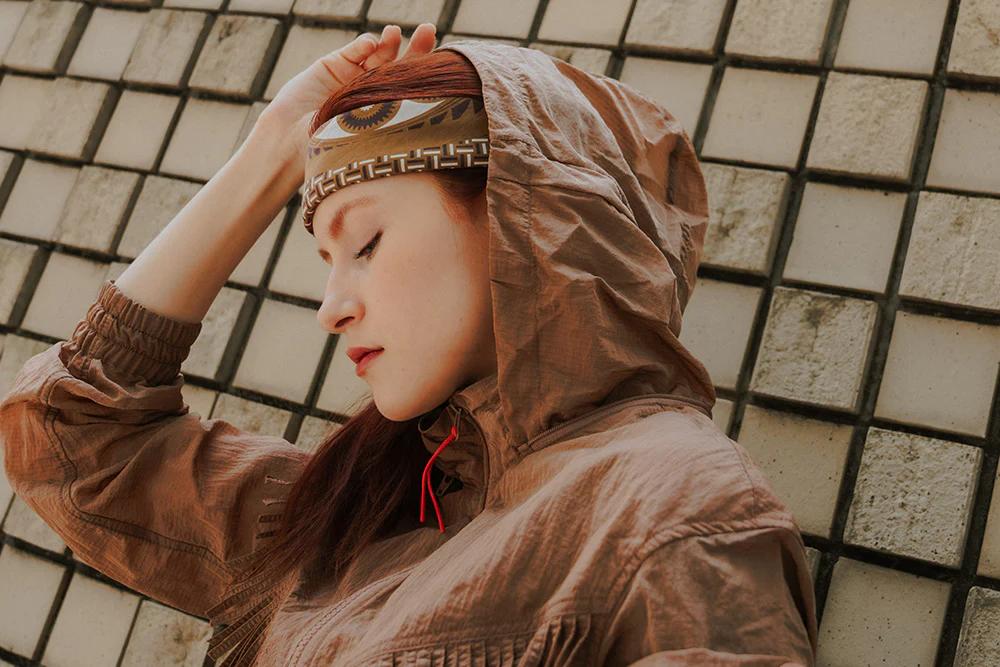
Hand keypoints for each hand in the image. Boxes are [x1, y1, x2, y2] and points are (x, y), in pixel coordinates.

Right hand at [254, 23, 437, 182]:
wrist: (291, 144)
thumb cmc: (334, 153)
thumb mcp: (372, 139)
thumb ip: (396, 121)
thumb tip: (437, 116)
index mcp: (391, 110)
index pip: (415, 87)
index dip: (429, 73)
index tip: (447, 62)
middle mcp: (375, 91)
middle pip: (402, 65)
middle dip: (416, 47)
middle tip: (428, 30)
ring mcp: (354, 76)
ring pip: (379, 54)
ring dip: (389, 43)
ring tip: (394, 34)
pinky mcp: (333, 64)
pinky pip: (353, 50)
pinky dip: (363, 45)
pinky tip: (370, 44)